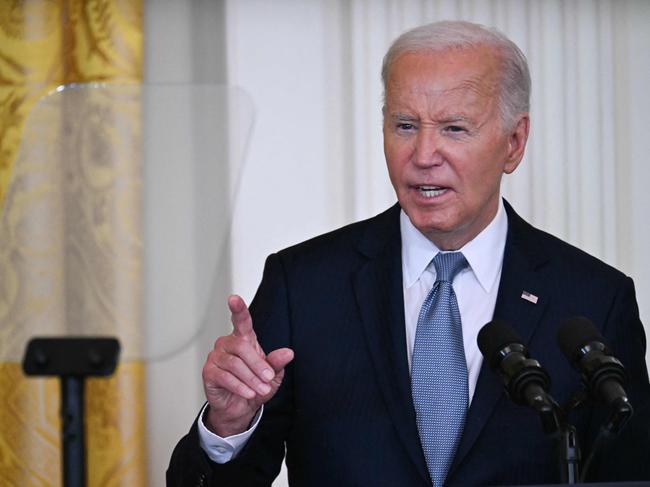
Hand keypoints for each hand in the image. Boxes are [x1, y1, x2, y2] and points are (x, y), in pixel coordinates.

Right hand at [202, 294, 293, 436]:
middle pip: (242, 347)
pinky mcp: (208, 372)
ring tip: (261, 390)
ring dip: (251, 379)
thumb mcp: (272, 376)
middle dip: (258, 365)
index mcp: (243, 339)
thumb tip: (288, 353)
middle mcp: (227, 344)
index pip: (241, 320)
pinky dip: (240, 387)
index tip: (234, 298)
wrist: (240, 408)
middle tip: (268, 379)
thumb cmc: (255, 385)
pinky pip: (225, 377)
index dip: (238, 309)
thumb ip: (278, 362)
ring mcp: (216, 357)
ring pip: (234, 364)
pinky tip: (249, 393)